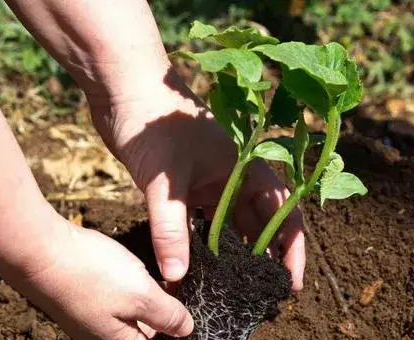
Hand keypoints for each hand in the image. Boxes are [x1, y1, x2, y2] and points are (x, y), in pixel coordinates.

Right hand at [13, 219, 193, 339]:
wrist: (40, 251)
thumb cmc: (90, 274)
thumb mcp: (141, 295)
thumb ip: (167, 315)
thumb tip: (186, 329)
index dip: (175, 324)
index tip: (182, 302)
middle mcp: (102, 339)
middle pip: (145, 330)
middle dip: (160, 309)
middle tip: (165, 282)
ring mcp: (90, 321)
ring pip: (131, 313)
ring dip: (143, 295)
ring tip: (144, 275)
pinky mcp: (83, 302)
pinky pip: (115, 300)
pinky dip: (126, 286)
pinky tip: (125, 269)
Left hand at [88, 71, 305, 289]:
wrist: (123, 89)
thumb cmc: (155, 123)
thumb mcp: (166, 180)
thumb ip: (171, 228)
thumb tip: (177, 276)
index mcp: (246, 167)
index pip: (282, 211)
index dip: (291, 247)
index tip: (291, 281)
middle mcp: (233, 176)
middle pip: (257, 223)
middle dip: (261, 258)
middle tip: (261, 294)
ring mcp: (208, 181)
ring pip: (227, 225)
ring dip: (230, 254)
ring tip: (232, 287)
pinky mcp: (184, 186)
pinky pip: (199, 221)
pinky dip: (199, 243)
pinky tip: (196, 266)